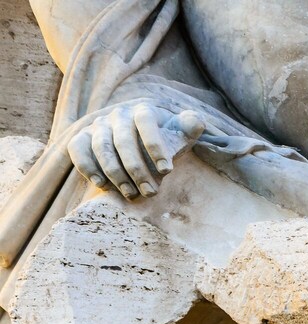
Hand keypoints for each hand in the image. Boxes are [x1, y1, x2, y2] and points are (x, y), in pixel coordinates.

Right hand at [63, 103, 204, 199]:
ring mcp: (98, 126)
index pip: (146, 121)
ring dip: (116, 174)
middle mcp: (118, 115)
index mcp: (143, 110)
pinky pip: (78, 150)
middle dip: (137, 169)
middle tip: (150, 192)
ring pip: (102, 148)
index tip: (168, 170)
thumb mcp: (180, 132)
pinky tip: (102, 185)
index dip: (155, 145)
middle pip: (123, 140)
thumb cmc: (164, 137)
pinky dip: (88, 167)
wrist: (138, 137)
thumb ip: (190, 126)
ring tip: (131, 194)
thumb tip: (195, 122)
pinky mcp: (81, 138)